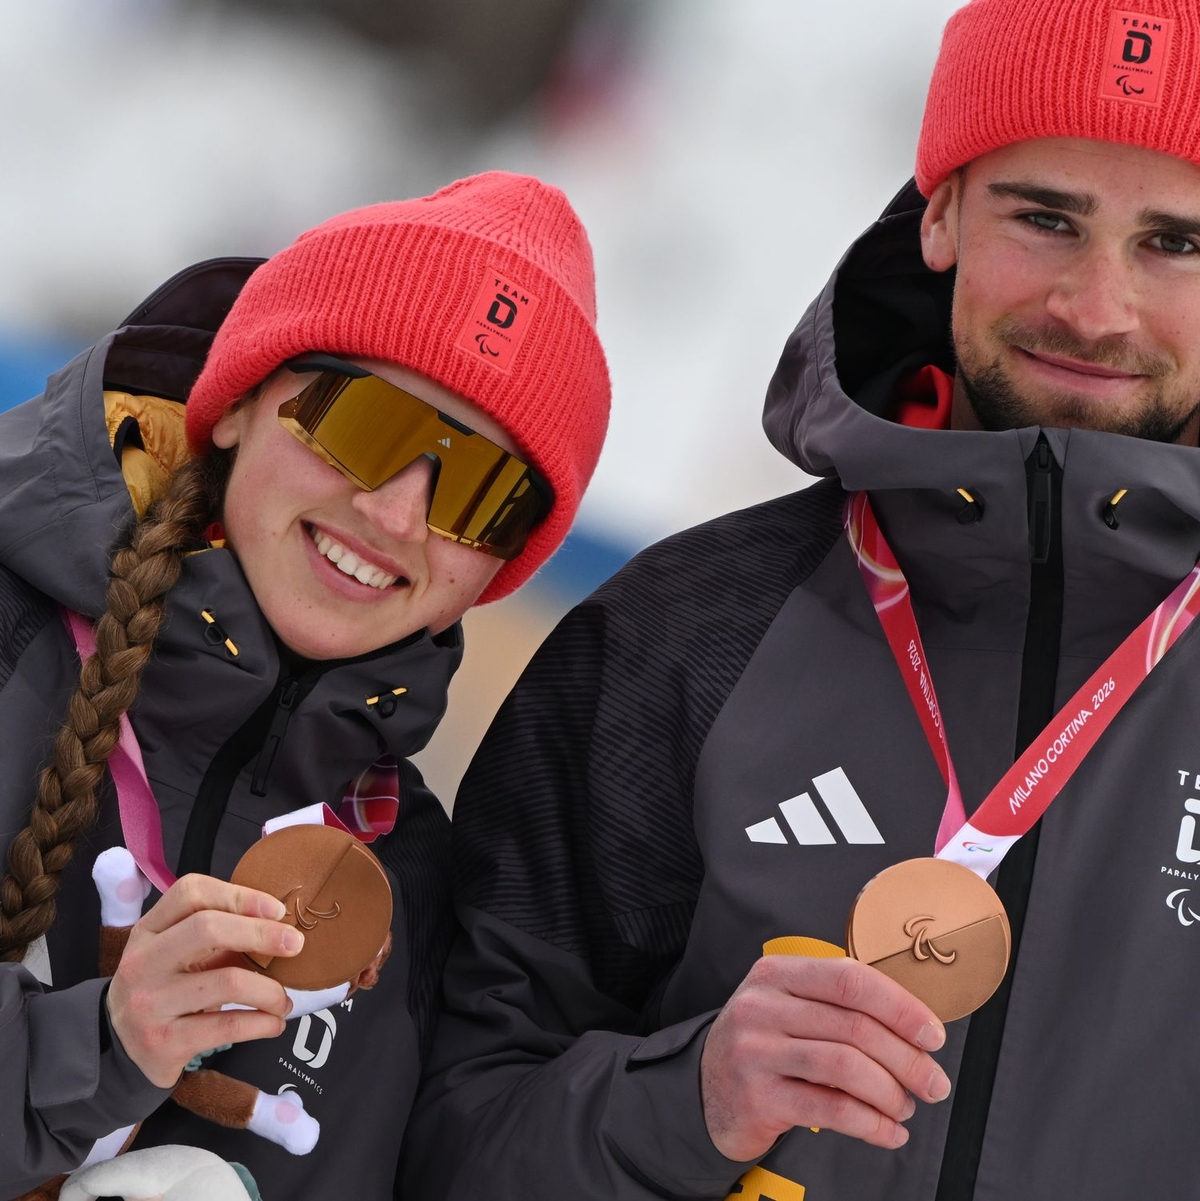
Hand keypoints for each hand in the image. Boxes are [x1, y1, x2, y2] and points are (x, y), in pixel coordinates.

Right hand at [106, 874, 302, 1086]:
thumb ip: (216, 935)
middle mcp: (143, 962)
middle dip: (261, 934)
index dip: (240, 895)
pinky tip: (273, 1023)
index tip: (278, 909)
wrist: (120, 1049)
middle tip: (296, 945)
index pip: (191, 893)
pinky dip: (262, 1023)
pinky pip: (227, 1026)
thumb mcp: (176, 954)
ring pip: (227, 981)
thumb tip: (280, 927)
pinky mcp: (163, 1042)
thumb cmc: (164, 988)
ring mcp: (149, 1003)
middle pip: (207, 928)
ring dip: (270, 991)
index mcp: (148, 929)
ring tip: (284, 1000)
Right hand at [700, 955, 949, 1158]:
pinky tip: (888, 1131)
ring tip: (906, 1106)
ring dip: (891, 1092)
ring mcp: (756, 1051)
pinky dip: (871, 1124)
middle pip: (854, 1026)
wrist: (706, 1089)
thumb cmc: (764, 1044)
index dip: (900, 1007)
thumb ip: (836, 1003)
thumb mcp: (787, 1005)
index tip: (932, 1034)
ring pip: (847, 1067)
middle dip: (907, 1058)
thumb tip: (912, 1025)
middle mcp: (762, 1006)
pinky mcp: (759, 1097)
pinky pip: (831, 1109)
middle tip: (932, 1082)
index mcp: (777, 974)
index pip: (850, 979)